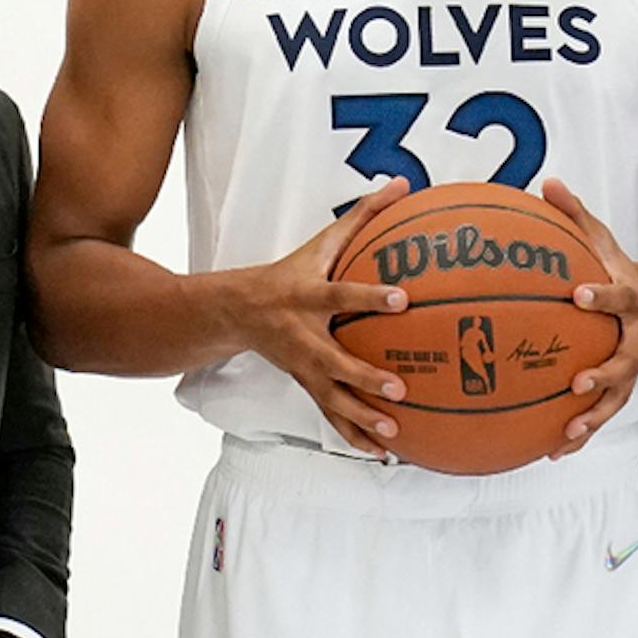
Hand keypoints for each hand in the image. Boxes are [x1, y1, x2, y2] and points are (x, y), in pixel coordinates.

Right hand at [221, 177, 412, 454]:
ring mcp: (302, 367)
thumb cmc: (289, 272)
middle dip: (364, 378)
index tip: (402, 299)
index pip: (340, 295)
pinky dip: (355, 436)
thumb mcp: (321, 242)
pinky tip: (383, 452)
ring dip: (361, 419)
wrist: (236, 312)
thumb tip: (401, 185)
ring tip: (394, 433)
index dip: (369, 297)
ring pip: (332, 399)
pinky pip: (331, 415)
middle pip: (335, 362)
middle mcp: (303, 337)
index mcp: (307, 297)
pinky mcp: (305, 385)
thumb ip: (363, 216)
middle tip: (400, 389)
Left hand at [542, 178, 637, 457]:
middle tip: (577, 382)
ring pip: (616, 399)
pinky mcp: (620, 389)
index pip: (617, 296)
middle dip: (604, 374)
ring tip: (568, 433)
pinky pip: (601, 416)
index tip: (577, 295)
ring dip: (593, 418)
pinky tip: (551, 451)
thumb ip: (575, 215)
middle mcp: (635, 338)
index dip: (601, 296)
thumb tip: (546, 184)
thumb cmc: (620, 269)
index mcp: (631, 299)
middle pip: (625, 360)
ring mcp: (631, 367)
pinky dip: (579, 435)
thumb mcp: (603, 240)